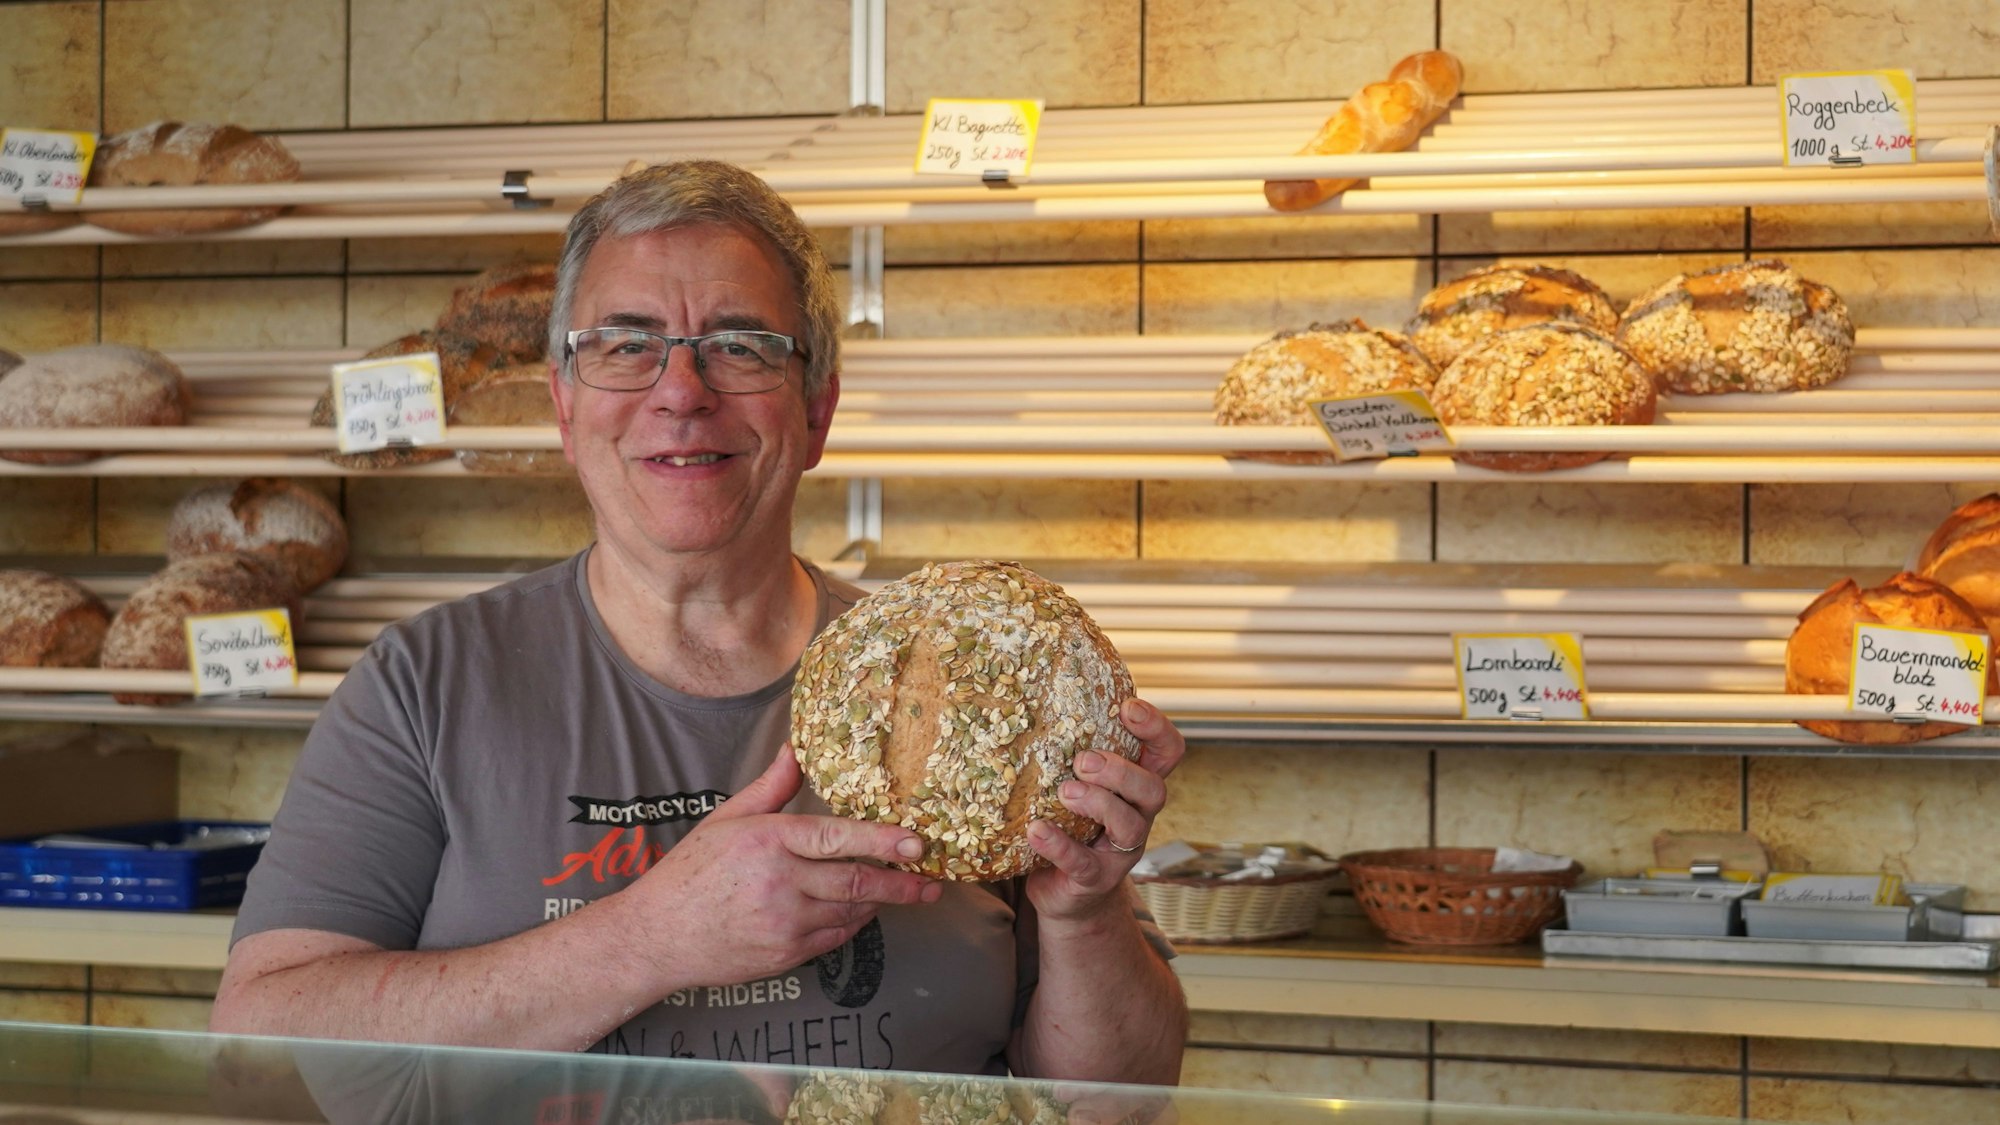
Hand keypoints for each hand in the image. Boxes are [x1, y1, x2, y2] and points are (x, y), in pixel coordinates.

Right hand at [618, 748, 940, 992]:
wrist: (657, 936)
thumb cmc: (690, 873)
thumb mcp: (726, 819)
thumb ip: (771, 787)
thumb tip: (797, 748)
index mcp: (768, 841)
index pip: (839, 839)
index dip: (884, 842)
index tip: (917, 843)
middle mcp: (780, 883)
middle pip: (857, 883)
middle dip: (902, 883)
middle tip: (931, 880)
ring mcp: (784, 924)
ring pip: (851, 913)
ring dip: (879, 903)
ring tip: (901, 891)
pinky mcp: (785, 955)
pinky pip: (836, 939)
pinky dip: (853, 924)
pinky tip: (860, 912)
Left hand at [1024, 697, 1184, 923]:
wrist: (1066, 893)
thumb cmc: (1071, 824)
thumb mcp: (1080, 785)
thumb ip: (1073, 750)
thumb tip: (1033, 694)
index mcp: (1136, 787)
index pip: (1167, 752)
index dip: (1156, 728)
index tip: (1127, 708)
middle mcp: (1138, 816)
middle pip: (1154, 789)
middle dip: (1122, 771)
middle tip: (1084, 760)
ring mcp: (1120, 852)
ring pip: (1130, 825)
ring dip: (1098, 803)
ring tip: (1065, 792)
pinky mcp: (1094, 879)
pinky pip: (1083, 862)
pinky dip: (1060, 845)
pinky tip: (1037, 830)